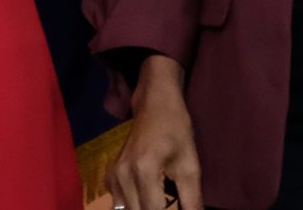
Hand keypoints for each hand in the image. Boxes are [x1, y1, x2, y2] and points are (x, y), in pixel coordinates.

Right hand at [107, 55, 202, 209]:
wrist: (153, 104)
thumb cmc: (176, 129)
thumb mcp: (190, 165)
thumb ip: (192, 200)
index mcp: (144, 172)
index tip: (180, 209)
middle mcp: (122, 176)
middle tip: (173, 205)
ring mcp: (113, 177)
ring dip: (145, 209)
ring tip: (163, 203)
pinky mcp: (110, 177)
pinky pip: (120, 205)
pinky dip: (134, 207)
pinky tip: (148, 199)